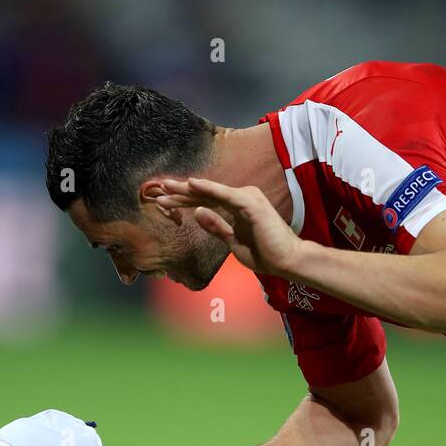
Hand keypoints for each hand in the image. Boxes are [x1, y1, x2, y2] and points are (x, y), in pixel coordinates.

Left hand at [156, 178, 302, 278]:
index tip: (164, 200)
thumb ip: (217, 227)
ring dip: (188, 190)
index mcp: (237, 206)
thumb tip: (198, 213)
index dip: (185, 200)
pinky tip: (192, 184)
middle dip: (181, 192)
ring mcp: (247, 198)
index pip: (206, 201)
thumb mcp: (233, 242)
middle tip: (159, 187)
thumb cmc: (265, 254)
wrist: (287, 261)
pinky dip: (208, 189)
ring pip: (211, 192)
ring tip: (167, 186)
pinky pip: (225, 195)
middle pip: (205, 193)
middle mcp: (241, 197)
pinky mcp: (250, 204)